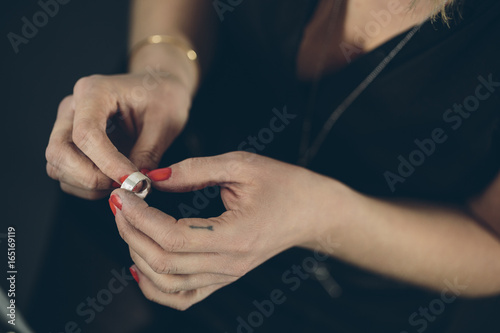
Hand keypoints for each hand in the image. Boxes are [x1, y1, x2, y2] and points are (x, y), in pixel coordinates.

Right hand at [45, 69, 191, 198]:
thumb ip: (148, 153)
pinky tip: (114, 180)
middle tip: (125, 184)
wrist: (157, 89)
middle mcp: (72, 107)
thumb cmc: (161, 97)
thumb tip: (134, 184)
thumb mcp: (164, 123)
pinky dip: (87, 187)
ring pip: (58, 166)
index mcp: (94, 92)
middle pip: (59, 152)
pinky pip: (65, 174)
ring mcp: (67, 126)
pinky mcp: (70, 144)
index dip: (107, 163)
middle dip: (91, 177)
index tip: (132, 179)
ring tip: (124, 181)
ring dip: (89, 185)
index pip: (86, 133)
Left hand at [110, 151, 340, 309]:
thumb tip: (153, 178)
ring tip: (129, 225)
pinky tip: (140, 267)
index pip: (172, 237)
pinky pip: (183, 297)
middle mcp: (229, 264)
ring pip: (167, 284)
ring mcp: (227, 275)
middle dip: (130, 232)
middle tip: (119, 203)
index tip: (123, 194)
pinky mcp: (224, 277)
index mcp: (235, 236)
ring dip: (137, 255)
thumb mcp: (241, 165)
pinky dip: (155, 287)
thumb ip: (194, 170)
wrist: (313, 211)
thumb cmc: (284, 184)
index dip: (139, 217)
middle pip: (162, 262)